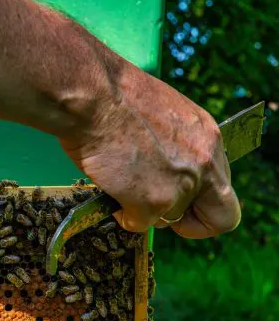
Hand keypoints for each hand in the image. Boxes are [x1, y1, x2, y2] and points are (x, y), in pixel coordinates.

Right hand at [60, 67, 239, 238]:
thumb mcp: (162, 115)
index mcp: (208, 137)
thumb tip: (163, 164)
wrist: (93, 97)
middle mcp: (204, 163)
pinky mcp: (153, 202)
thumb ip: (175, 144)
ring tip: (121, 186)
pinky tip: (111, 191)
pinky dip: (123, 214)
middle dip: (191, 222)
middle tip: (160, 211)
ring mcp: (181, 186)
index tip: (183, 200)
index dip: (204, 200)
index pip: (226, 186)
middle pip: (220, 216)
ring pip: (170, 219)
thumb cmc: (114, 97)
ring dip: (145, 209)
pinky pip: (139, 223)